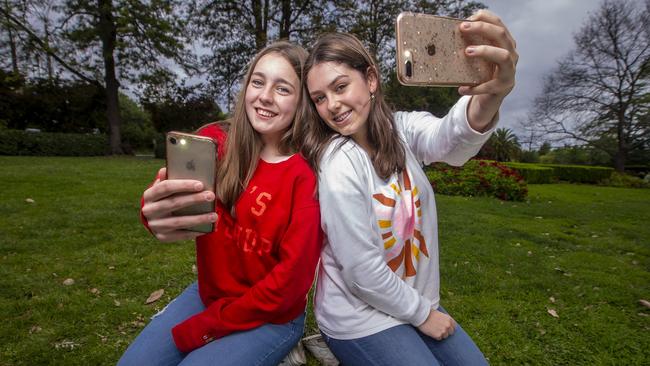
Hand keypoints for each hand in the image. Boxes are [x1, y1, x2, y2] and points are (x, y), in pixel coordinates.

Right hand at [141, 167, 217, 241]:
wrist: (153, 219)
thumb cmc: (164, 198)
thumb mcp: (163, 187)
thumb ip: (168, 179)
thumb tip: (166, 169)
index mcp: (149, 195)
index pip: (165, 187)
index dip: (183, 185)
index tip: (200, 184)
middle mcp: (149, 211)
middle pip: (174, 203)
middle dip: (194, 199)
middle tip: (211, 196)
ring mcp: (155, 225)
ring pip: (179, 222)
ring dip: (198, 219)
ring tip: (214, 215)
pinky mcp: (162, 237)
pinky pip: (181, 235)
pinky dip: (196, 231)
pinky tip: (208, 227)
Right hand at [417, 309, 456, 340]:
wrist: (421, 316)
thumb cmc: (429, 314)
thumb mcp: (440, 314)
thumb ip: (445, 320)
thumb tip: (448, 326)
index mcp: (449, 319)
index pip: (454, 326)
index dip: (449, 328)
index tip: (445, 328)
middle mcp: (448, 325)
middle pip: (450, 333)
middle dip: (446, 332)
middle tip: (439, 329)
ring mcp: (443, 330)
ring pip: (444, 336)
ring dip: (440, 334)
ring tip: (434, 329)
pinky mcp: (438, 335)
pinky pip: (439, 338)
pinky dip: (435, 336)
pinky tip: (431, 331)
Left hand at [458, 10, 517, 129]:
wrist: (490, 99)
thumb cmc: (481, 74)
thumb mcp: (478, 58)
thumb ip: (471, 45)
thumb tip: (449, 34)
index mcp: (505, 44)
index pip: (499, 24)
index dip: (484, 18)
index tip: (465, 20)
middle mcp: (511, 54)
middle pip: (501, 35)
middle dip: (482, 28)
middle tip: (462, 28)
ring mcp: (509, 71)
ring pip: (502, 56)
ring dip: (485, 51)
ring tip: (467, 52)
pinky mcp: (503, 87)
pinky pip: (489, 86)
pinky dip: (474, 88)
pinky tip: (461, 89)